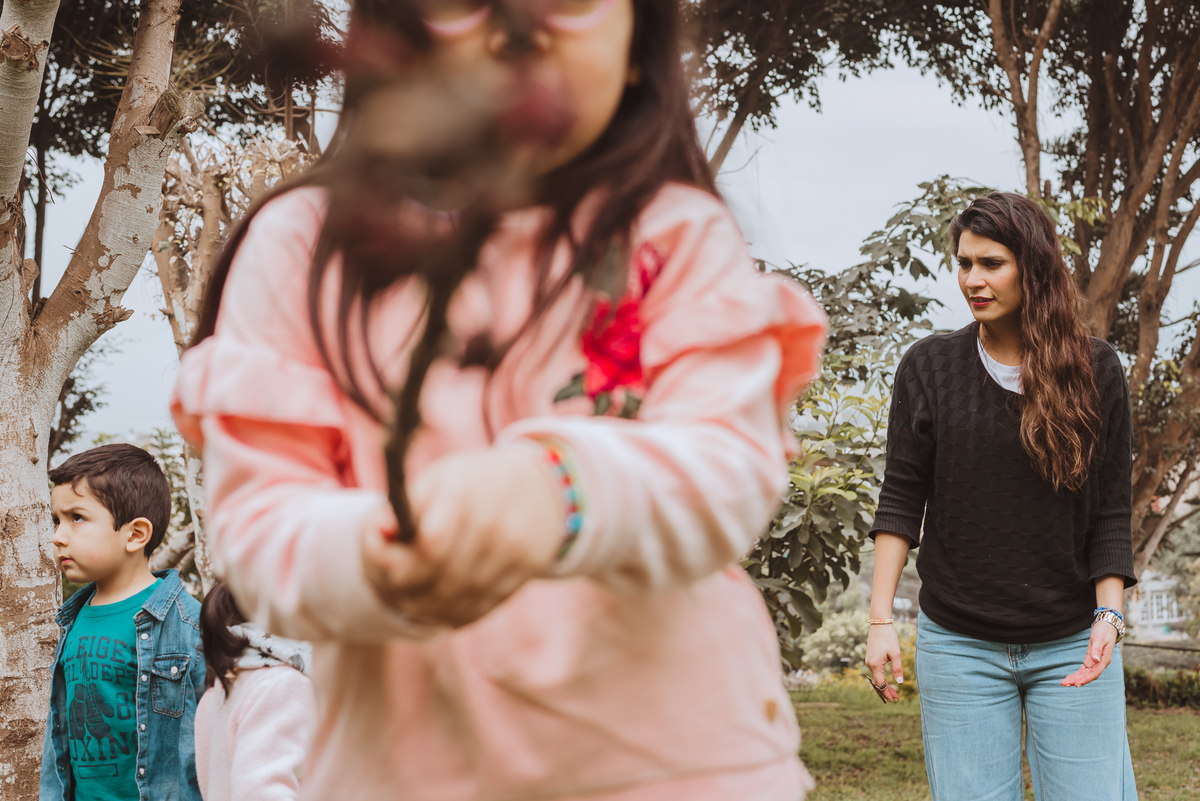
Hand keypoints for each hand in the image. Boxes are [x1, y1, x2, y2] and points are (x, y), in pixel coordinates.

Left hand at [362, 445, 563, 627]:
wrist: (542, 485)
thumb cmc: (475, 482)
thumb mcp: (439, 479)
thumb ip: (405, 508)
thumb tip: (379, 532)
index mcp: (463, 494)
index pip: (429, 546)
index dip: (400, 564)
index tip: (388, 564)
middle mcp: (493, 523)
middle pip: (443, 579)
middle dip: (411, 593)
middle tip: (396, 593)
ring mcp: (515, 549)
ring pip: (463, 599)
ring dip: (431, 610)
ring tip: (415, 605)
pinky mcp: (528, 570)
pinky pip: (486, 606)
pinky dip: (458, 615)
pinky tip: (444, 610)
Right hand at [864, 623, 903, 701]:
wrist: (879, 624)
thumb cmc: (888, 638)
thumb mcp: (896, 654)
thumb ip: (897, 669)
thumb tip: (899, 683)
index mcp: (875, 664)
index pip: (880, 683)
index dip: (887, 692)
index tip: (893, 699)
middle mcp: (869, 663)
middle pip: (877, 682)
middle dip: (886, 690)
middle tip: (895, 698)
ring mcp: (868, 660)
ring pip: (876, 676)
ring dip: (883, 684)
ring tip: (893, 691)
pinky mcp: (870, 657)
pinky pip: (875, 671)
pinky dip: (881, 677)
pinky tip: (886, 680)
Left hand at [1060, 621, 1117, 686]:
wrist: (1107, 627)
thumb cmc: (1104, 632)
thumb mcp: (1099, 638)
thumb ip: (1097, 649)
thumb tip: (1095, 660)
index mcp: (1104, 660)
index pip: (1094, 673)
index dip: (1085, 679)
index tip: (1076, 684)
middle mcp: (1100, 663)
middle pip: (1088, 675)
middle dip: (1076, 680)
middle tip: (1064, 684)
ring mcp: (1096, 662)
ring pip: (1085, 673)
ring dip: (1075, 678)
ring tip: (1064, 683)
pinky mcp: (1091, 659)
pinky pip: (1084, 669)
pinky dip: (1077, 674)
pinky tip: (1070, 678)